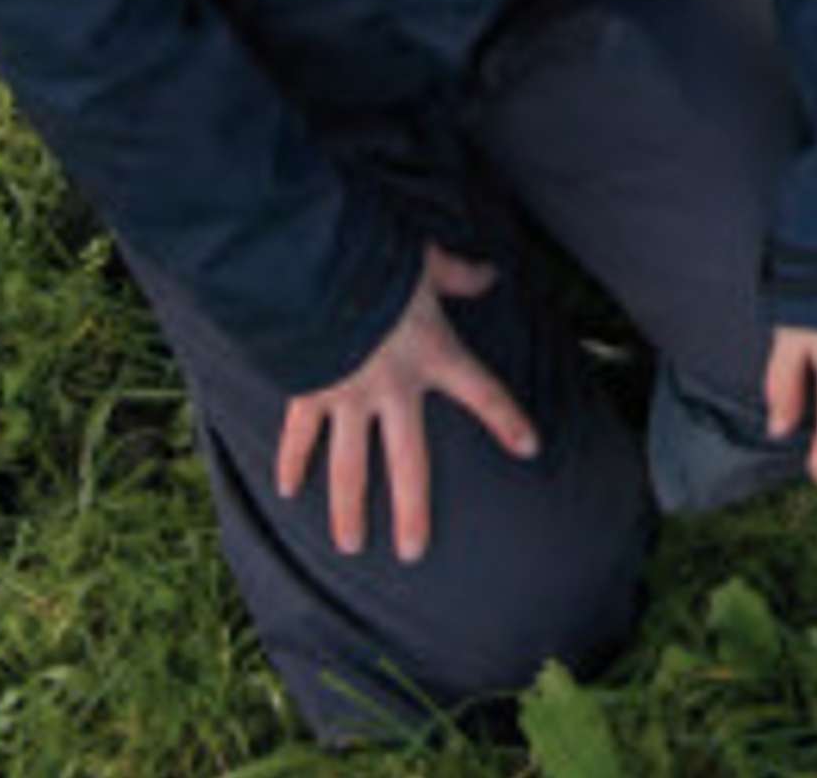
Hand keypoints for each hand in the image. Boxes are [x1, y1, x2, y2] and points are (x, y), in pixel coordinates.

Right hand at [274, 243, 538, 562]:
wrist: (323, 272)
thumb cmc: (382, 264)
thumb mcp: (429, 265)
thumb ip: (458, 275)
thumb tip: (488, 273)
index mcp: (434, 354)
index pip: (482, 391)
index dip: (507, 419)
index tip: (529, 447)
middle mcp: (395, 388)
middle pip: (409, 462)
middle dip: (412, 510)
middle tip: (414, 553)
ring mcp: (349, 397)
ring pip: (349, 468)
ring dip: (349, 509)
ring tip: (350, 546)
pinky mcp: (310, 393)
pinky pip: (299, 435)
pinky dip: (290, 460)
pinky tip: (287, 489)